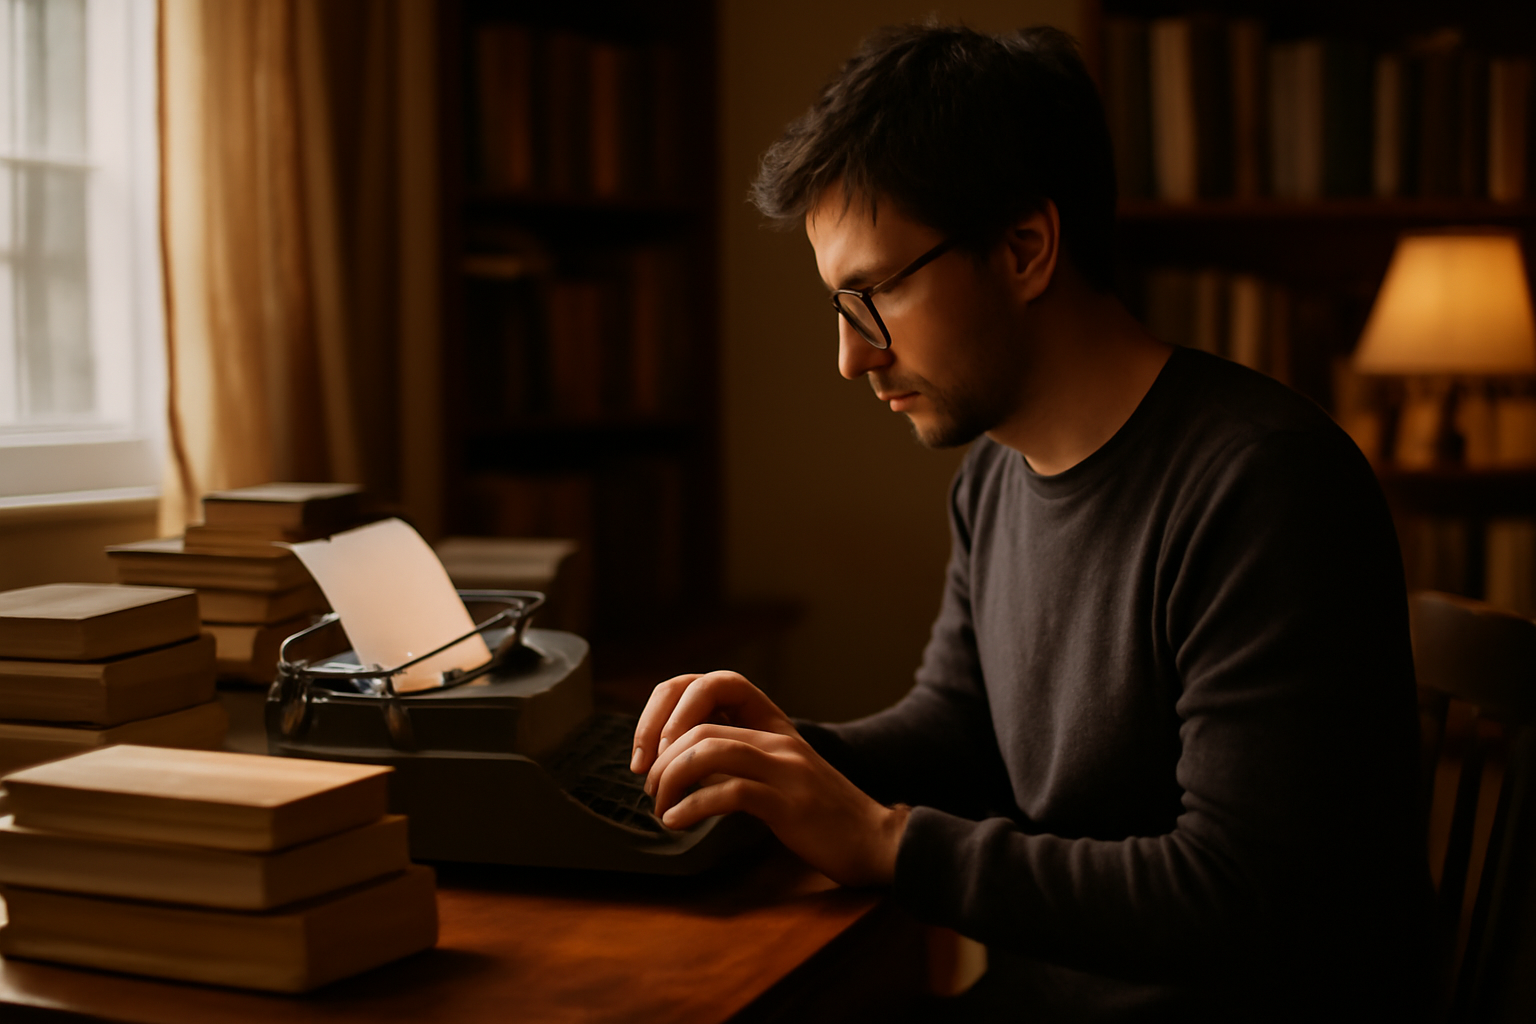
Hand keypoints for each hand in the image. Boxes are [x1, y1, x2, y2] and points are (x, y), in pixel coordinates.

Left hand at [631, 671, 909, 886]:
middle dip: (660, 754)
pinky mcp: (788, 802)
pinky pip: (729, 792)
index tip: (651, 748)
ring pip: (708, 749)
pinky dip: (691, 807)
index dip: (670, 706)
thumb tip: (680, 761)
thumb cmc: (820, 813)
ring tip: (660, 807)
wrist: (875, 840)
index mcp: (772, 722)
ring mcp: (784, 767)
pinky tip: (677, 822)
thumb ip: (738, 756)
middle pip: (699, 720)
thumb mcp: (778, 772)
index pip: (712, 683)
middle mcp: (777, 736)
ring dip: (670, 779)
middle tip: (649, 787)